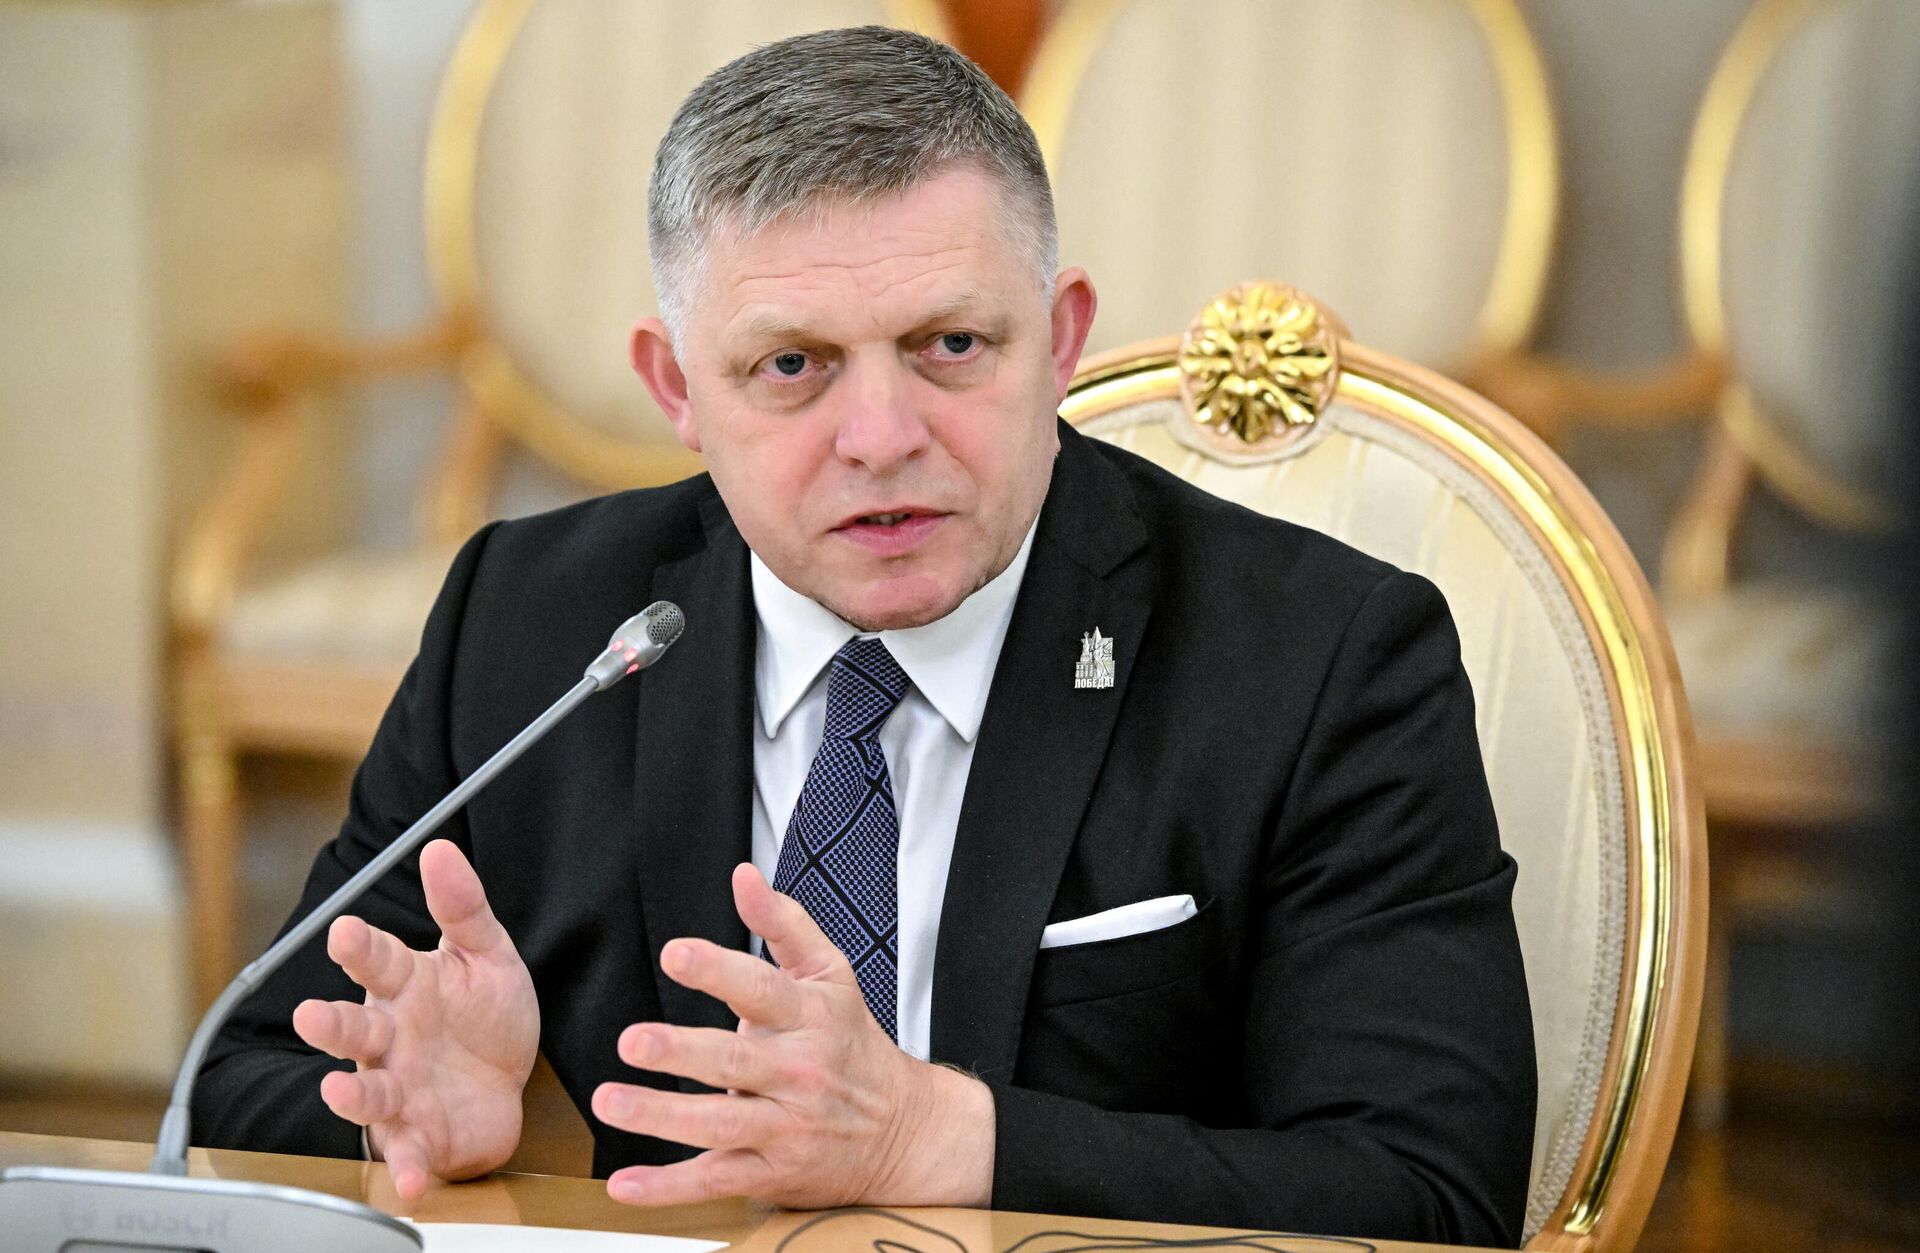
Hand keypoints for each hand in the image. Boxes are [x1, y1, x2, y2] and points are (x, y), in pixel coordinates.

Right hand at [291, 838, 538, 1198]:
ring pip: (366, 1091)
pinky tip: (410, 1178)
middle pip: (353, 1029)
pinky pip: (407, 1152)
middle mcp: (389, 1037)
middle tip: (312, 1015)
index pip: (376, 961)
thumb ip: (463, 907)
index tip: (347, 931)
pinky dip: (406, 1167)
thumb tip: (441, 848)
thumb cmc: (483, 1016)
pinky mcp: (417, 1134)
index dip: (360, 947)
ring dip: (351, 1095)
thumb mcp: (487, 955)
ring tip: (338, 1090)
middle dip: (332, 1024)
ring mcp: (398, 1088)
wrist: (506, 1085)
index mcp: (404, 986)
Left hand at [592, 864, 994, 1208]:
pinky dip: (669, 1187)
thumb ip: (783, 923)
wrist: (904, 1130)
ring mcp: (785, 1127)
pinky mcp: (772, 1173)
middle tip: (633, 1041)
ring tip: (612, 1101)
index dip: (719, 971)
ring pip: (721, 1124)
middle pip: (736, 1062)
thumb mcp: (831, 974)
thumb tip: (743, 876)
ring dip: (662, 1116)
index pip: (763, 989)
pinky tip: (626, 1183)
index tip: (677, 955)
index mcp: (810, 1018)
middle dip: (681, 1051)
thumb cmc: (853, 1045)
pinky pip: (716, 1180)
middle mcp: (798, 1073)